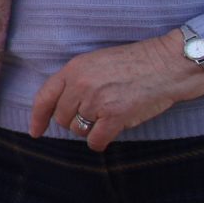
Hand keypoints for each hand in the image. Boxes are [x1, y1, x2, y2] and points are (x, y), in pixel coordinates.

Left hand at [28, 31, 203, 150]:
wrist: (168, 63)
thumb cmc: (136, 62)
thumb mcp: (97, 61)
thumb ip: (76, 80)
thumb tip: (63, 107)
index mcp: (73, 69)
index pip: (44, 97)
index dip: (37, 118)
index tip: (35, 132)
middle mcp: (80, 85)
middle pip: (62, 118)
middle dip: (75, 120)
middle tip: (97, 112)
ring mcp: (96, 101)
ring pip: (78, 130)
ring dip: (91, 128)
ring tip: (109, 113)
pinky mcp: (114, 116)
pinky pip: (95, 141)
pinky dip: (101, 141)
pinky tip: (111, 131)